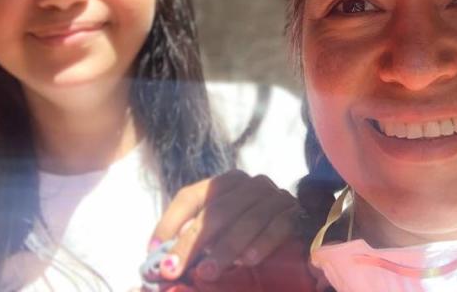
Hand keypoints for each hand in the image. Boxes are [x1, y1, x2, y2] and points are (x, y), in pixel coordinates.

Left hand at [144, 170, 302, 284]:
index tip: (153, 250)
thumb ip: (195, 242)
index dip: (170, 222)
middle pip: (216, 211)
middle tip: (172, 269)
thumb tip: (159, 258)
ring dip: (224, 249)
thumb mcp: (219, 234)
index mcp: (225, 184)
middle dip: (191, 243)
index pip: (191, 196)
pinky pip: (277, 226)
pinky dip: (261, 243)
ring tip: (206, 273)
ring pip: (246, 220)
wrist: (302, 230)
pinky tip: (247, 261)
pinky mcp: (296, 213)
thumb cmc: (249, 236)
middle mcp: (249, 184)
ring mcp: (274, 196)